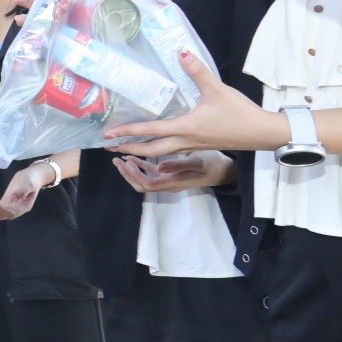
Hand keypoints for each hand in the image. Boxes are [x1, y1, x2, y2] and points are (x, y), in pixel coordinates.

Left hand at [0, 164, 52, 219]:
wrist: (31, 176)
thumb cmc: (31, 179)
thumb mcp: (28, 183)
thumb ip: (22, 190)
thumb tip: (13, 198)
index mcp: (24, 206)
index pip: (12, 213)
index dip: (3, 210)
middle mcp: (17, 209)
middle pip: (4, 215)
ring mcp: (11, 206)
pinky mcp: (7, 202)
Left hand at [105, 51, 287, 155]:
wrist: (261, 133)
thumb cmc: (239, 113)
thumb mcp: (217, 89)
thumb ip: (197, 71)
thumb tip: (182, 52)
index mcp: (186, 127)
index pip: (151, 131)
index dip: (128, 132)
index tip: (109, 133)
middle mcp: (185, 140)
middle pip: (150, 150)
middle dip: (129, 148)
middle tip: (109, 146)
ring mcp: (192, 145)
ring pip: (160, 153)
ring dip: (142, 151)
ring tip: (126, 147)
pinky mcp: (199, 146)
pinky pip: (172, 152)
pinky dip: (157, 150)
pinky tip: (155, 144)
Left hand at [111, 150, 235, 193]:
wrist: (226, 170)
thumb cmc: (214, 165)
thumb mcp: (199, 162)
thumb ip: (180, 165)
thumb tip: (159, 169)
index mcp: (173, 183)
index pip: (147, 184)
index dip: (133, 176)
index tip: (124, 162)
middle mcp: (168, 184)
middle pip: (142, 185)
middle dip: (127, 174)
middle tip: (116, 160)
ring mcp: (169, 179)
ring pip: (144, 179)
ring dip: (131, 170)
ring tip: (119, 158)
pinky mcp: (170, 173)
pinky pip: (151, 172)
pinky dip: (140, 166)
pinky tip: (132, 156)